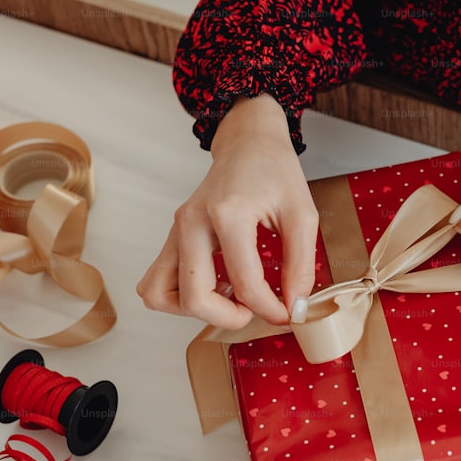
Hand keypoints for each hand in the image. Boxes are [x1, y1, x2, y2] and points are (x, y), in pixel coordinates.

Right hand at [137, 94, 316, 328]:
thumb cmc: (275, 172)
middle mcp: (192, 223)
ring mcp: (175, 230)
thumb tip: (295, 308)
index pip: (244, 283)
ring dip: (195, 310)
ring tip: (230, 298)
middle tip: (254, 310)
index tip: (287, 314)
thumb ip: (301, 264)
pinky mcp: (172, 237)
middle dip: (227, 318)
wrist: (248, 142)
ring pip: (160, 294)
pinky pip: (158, 282)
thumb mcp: (302, 214)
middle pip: (192, 297)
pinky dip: (183, 296)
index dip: (269, 310)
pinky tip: (217, 284)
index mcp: (227, 213)